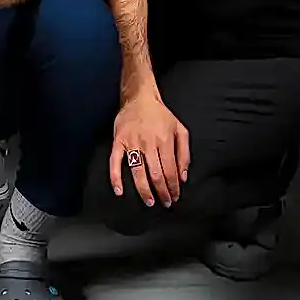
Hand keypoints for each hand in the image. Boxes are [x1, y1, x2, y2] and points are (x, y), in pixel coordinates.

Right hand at [110, 91, 189, 207]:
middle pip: (156, 174)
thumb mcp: (180, 129)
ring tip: (150, 201)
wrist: (139, 97)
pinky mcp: (118, 141)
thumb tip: (183, 177)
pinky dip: (115, 178)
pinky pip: (115, 162)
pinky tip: (119, 191)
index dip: (173, 187)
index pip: (170, 171)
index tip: (174, 197)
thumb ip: (184, 154)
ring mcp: (132, 142)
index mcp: (165, 140)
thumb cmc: (161, 115)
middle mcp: (149, 143)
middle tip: (165, 203)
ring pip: (138, 172)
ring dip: (144, 190)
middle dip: (162, 192)